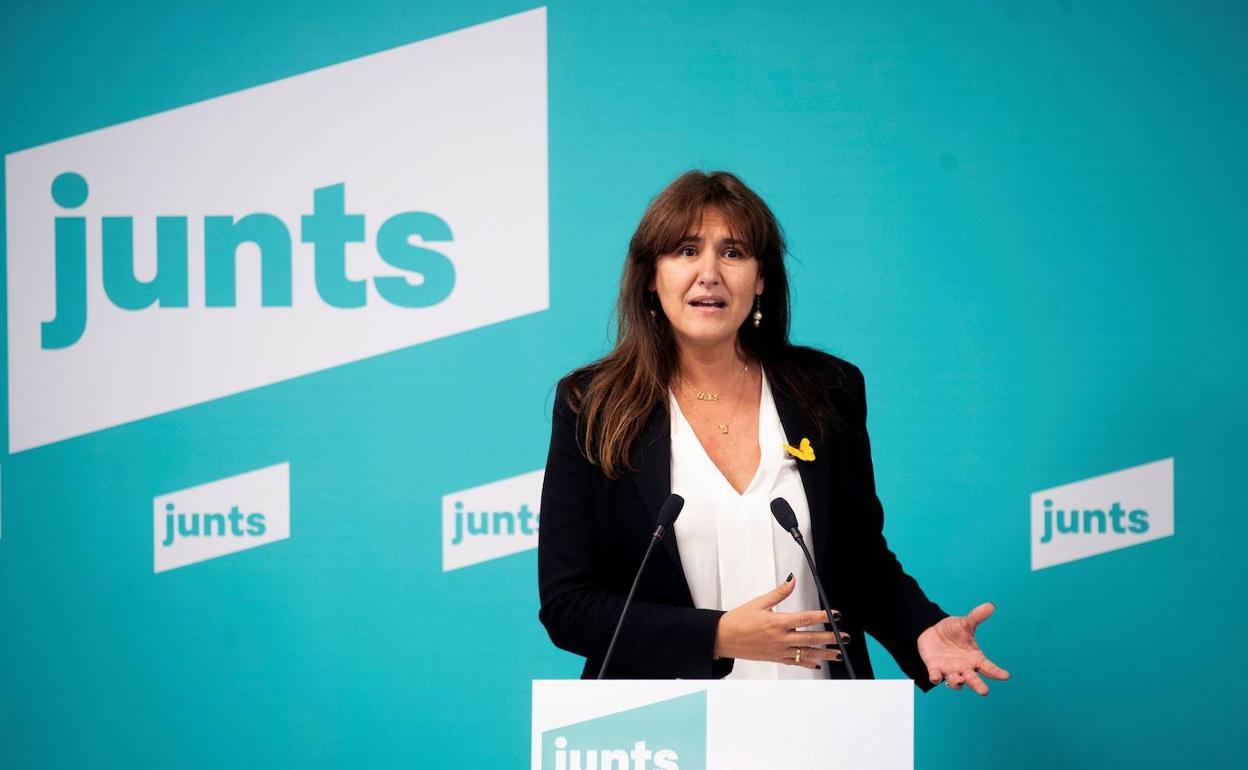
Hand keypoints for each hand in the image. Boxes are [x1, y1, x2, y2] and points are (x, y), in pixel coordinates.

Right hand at [713, 575, 849, 670]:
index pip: (805, 618)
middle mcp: (780, 638)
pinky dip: (807, 663)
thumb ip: (779, 592)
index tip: (835, 615)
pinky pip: (794, 662)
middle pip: (810, 638)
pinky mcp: (775, 658)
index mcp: (777, 622)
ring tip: (837, 654)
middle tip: (844, 638)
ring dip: (824, 654)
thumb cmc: (738, 620)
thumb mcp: (759, 602)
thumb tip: (792, 580)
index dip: (822, 617)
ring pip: (806, 653)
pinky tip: (817, 664)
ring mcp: (778, 650)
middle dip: (830, 638)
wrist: (723, 638)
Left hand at [918, 602, 1009, 695]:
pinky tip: (936, 677)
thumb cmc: (953, 631)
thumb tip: (991, 605)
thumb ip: (977, 616)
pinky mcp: (935, 668)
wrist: (932, 631)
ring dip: (957, 682)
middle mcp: (964, 667)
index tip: (1006, 676)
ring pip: (955, 682)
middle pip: (973, 679)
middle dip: (978, 685)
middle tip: (984, 691)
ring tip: (959, 680)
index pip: (988, 667)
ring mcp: (950, 670)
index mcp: (975, 658)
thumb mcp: (965, 623)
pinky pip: (936, 676)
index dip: (997, 672)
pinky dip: (936, 677)